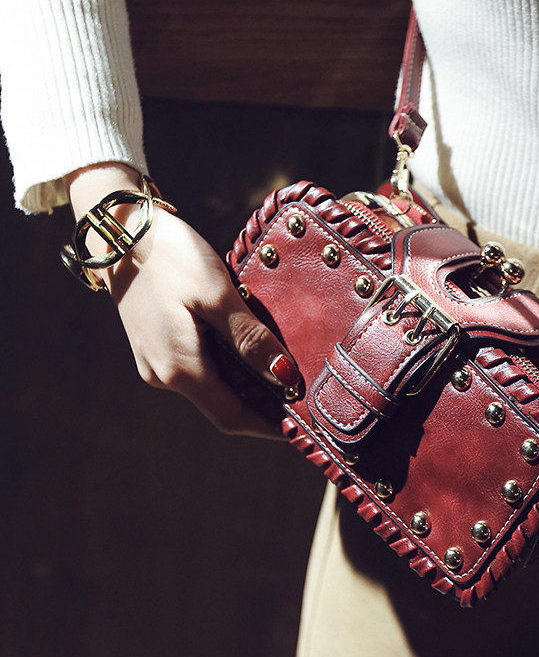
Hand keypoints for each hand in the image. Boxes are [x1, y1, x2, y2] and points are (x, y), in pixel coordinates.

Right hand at [66, 163, 299, 437]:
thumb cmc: (170, 258)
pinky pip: (199, 369)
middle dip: (262, 407)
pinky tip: (252, 355)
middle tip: (302, 400)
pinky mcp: (156, 345)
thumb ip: (250, 340)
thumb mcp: (218, 295)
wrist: (118, 229)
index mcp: (180, 370)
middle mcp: (164, 375)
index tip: (301, 426)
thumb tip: (284, 377)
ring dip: (247, 387)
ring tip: (285, 377)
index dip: (268, 426)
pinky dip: (230, 370)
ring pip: (212, 388)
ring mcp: (156, 362)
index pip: (232, 416)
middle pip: (223, 406)